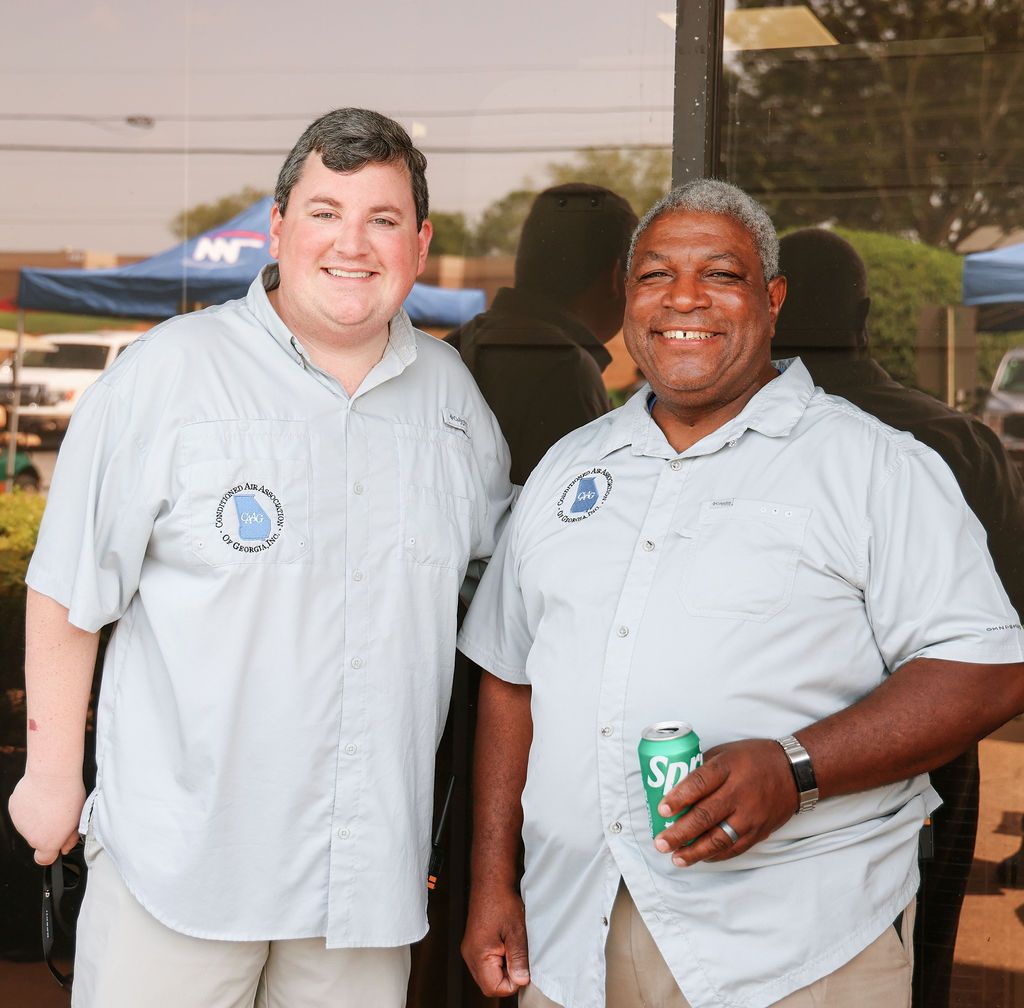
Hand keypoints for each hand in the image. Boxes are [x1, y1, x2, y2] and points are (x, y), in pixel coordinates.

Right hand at [8, 770, 84, 864]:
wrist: (52, 775)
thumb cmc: (68, 795)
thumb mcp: (79, 819)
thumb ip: (71, 838)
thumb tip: (65, 847)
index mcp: (47, 842)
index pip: (44, 859)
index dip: (52, 852)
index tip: (57, 844)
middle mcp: (30, 836)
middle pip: (38, 839)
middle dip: (47, 831)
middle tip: (59, 814)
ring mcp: (19, 822)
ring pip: (29, 825)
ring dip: (38, 818)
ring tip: (51, 802)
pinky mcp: (13, 808)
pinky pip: (23, 811)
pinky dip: (30, 806)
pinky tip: (40, 796)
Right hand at [462, 884, 530, 996]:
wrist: (491, 883)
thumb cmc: (501, 901)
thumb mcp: (516, 931)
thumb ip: (518, 959)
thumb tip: (521, 980)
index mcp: (478, 954)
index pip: (494, 988)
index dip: (512, 982)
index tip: (523, 968)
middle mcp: (470, 955)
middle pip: (489, 984)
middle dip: (507, 977)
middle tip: (518, 957)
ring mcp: (470, 950)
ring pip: (488, 975)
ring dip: (503, 968)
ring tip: (512, 947)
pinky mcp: (474, 945)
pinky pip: (486, 963)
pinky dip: (498, 960)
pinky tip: (506, 944)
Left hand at [653, 739, 796, 865]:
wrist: (795, 773)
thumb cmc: (755, 758)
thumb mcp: (726, 752)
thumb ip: (704, 769)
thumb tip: (676, 786)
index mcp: (728, 768)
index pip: (700, 783)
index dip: (679, 797)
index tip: (662, 809)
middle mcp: (739, 793)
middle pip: (705, 815)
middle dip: (680, 832)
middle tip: (661, 842)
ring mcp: (750, 815)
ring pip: (720, 838)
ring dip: (695, 851)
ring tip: (676, 858)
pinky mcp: (759, 831)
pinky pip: (735, 848)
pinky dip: (716, 855)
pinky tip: (700, 857)